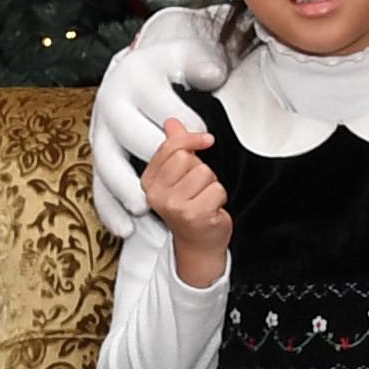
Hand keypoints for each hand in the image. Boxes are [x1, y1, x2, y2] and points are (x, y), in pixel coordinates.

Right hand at [90, 5, 234, 235]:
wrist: (132, 73)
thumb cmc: (165, 68)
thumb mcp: (185, 55)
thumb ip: (201, 63)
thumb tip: (214, 75)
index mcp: (133, 78)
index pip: (163, 107)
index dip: (189, 127)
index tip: (207, 137)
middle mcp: (111, 106)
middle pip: (135, 138)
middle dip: (164, 159)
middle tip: (190, 168)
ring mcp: (100, 133)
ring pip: (108, 165)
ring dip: (124, 188)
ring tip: (143, 208)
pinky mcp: (98, 156)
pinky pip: (97, 187)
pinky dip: (109, 210)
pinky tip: (124, 229)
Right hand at [140, 118, 231, 286]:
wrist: (199, 246)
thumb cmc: (190, 210)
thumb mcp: (179, 176)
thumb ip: (175, 148)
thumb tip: (173, 122)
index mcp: (148, 182)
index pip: (169, 146)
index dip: (190, 139)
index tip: (205, 140)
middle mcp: (156, 195)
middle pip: (186, 157)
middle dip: (200, 168)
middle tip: (197, 187)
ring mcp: (173, 206)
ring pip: (204, 172)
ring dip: (211, 184)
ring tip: (204, 199)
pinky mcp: (193, 215)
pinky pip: (216, 189)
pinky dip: (219, 198)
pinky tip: (211, 209)